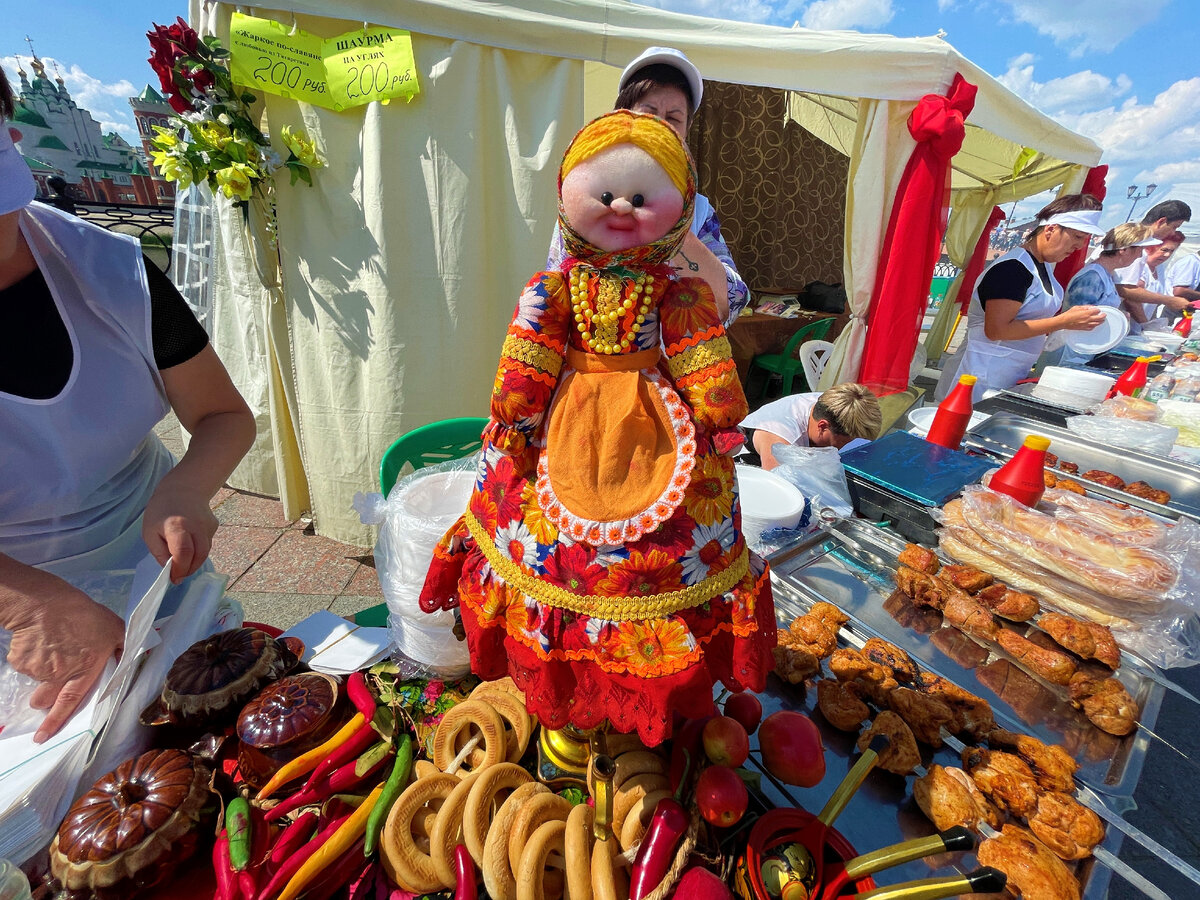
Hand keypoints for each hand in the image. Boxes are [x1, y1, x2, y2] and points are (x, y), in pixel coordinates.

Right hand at [4, 570, 123, 742]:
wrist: (43, 604)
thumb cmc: (83, 614)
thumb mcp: (114, 627)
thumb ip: (124, 644)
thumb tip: (144, 650)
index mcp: (85, 669)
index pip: (73, 702)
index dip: (58, 721)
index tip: (43, 737)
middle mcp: (60, 675)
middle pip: (45, 700)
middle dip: (42, 703)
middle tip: (42, 699)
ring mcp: (38, 670)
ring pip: (36, 681)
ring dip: (40, 673)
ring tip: (48, 652)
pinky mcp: (21, 661)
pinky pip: (25, 665)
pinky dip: (30, 657)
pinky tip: (38, 640)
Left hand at [141, 479, 218, 583]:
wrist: (183, 489)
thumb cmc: (161, 510)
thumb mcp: (150, 531)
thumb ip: (159, 552)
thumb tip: (170, 570)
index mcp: (177, 526)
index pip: (183, 553)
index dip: (180, 569)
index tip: (174, 578)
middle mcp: (196, 526)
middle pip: (198, 555)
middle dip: (188, 569)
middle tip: (178, 575)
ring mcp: (207, 526)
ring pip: (205, 552)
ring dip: (194, 562)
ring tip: (183, 563)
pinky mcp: (214, 526)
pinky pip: (207, 544)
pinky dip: (199, 551)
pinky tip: (191, 544)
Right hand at [1057, 305, 1106, 331]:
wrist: (1063, 322)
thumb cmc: (1069, 314)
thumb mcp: (1077, 307)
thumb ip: (1085, 307)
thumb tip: (1091, 307)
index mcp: (1087, 313)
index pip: (1097, 311)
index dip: (1098, 310)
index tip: (1098, 310)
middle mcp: (1088, 319)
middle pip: (1100, 318)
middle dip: (1103, 316)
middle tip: (1104, 315)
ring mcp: (1087, 324)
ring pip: (1098, 323)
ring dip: (1101, 321)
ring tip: (1101, 320)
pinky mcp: (1084, 328)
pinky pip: (1092, 328)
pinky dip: (1095, 326)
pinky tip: (1094, 324)